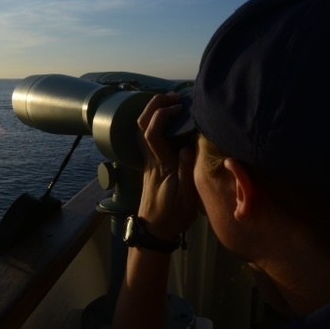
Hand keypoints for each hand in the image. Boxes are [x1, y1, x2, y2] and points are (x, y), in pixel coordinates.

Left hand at [135, 93, 199, 239]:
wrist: (153, 231)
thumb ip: (186, 172)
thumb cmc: (172, 217)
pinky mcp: (150, 165)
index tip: (180, 107)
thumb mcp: (186, 200)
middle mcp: (151, 160)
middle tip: (174, 96)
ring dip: (153, 112)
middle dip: (154, 105)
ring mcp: (148, 161)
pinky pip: (148, 137)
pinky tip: (170, 121)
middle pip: (142, 125)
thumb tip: (188, 148)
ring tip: (172, 103)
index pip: (153, 133)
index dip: (163, 115)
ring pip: (142, 130)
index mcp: (161, 165)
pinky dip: (155, 122)